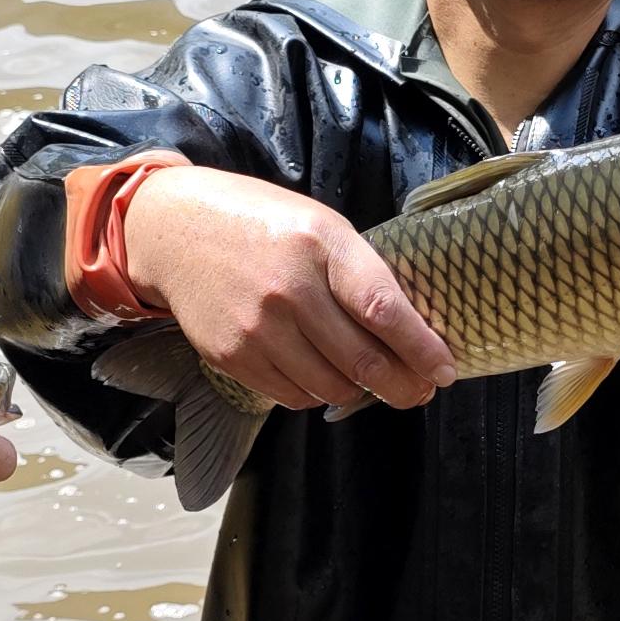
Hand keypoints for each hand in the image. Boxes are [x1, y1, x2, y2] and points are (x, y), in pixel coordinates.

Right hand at [122, 166, 456, 411]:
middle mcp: (288, 289)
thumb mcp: (320, 225)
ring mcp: (257, 328)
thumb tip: (411, 331)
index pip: (383, 309)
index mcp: (320, 245)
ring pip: (331, 388)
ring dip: (359, 391)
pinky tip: (323, 375)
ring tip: (369, 379)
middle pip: (362, 361)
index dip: (421, 349)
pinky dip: (317, 393)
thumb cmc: (263, 225)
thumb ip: (361, 272)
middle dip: (404, 386)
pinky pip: (293, 396)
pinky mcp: (232, 356)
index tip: (444, 370)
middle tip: (420, 391)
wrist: (175, 231)